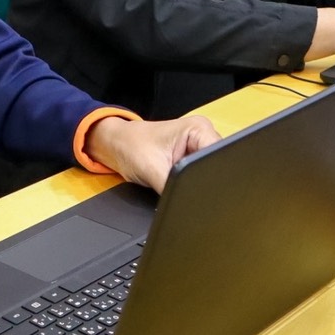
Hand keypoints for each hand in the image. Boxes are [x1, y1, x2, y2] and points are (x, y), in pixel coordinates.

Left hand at [83, 114, 220, 192]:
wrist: (116, 146)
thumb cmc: (129, 147)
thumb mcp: (153, 170)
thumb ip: (174, 187)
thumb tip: (187, 205)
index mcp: (198, 128)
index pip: (219, 155)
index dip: (212, 175)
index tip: (198, 188)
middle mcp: (203, 135)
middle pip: (216, 164)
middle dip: (203, 180)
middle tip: (183, 186)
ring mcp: (199, 146)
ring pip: (209, 171)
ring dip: (196, 181)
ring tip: (173, 179)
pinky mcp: (193, 157)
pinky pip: (200, 173)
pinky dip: (190, 181)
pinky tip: (178, 183)